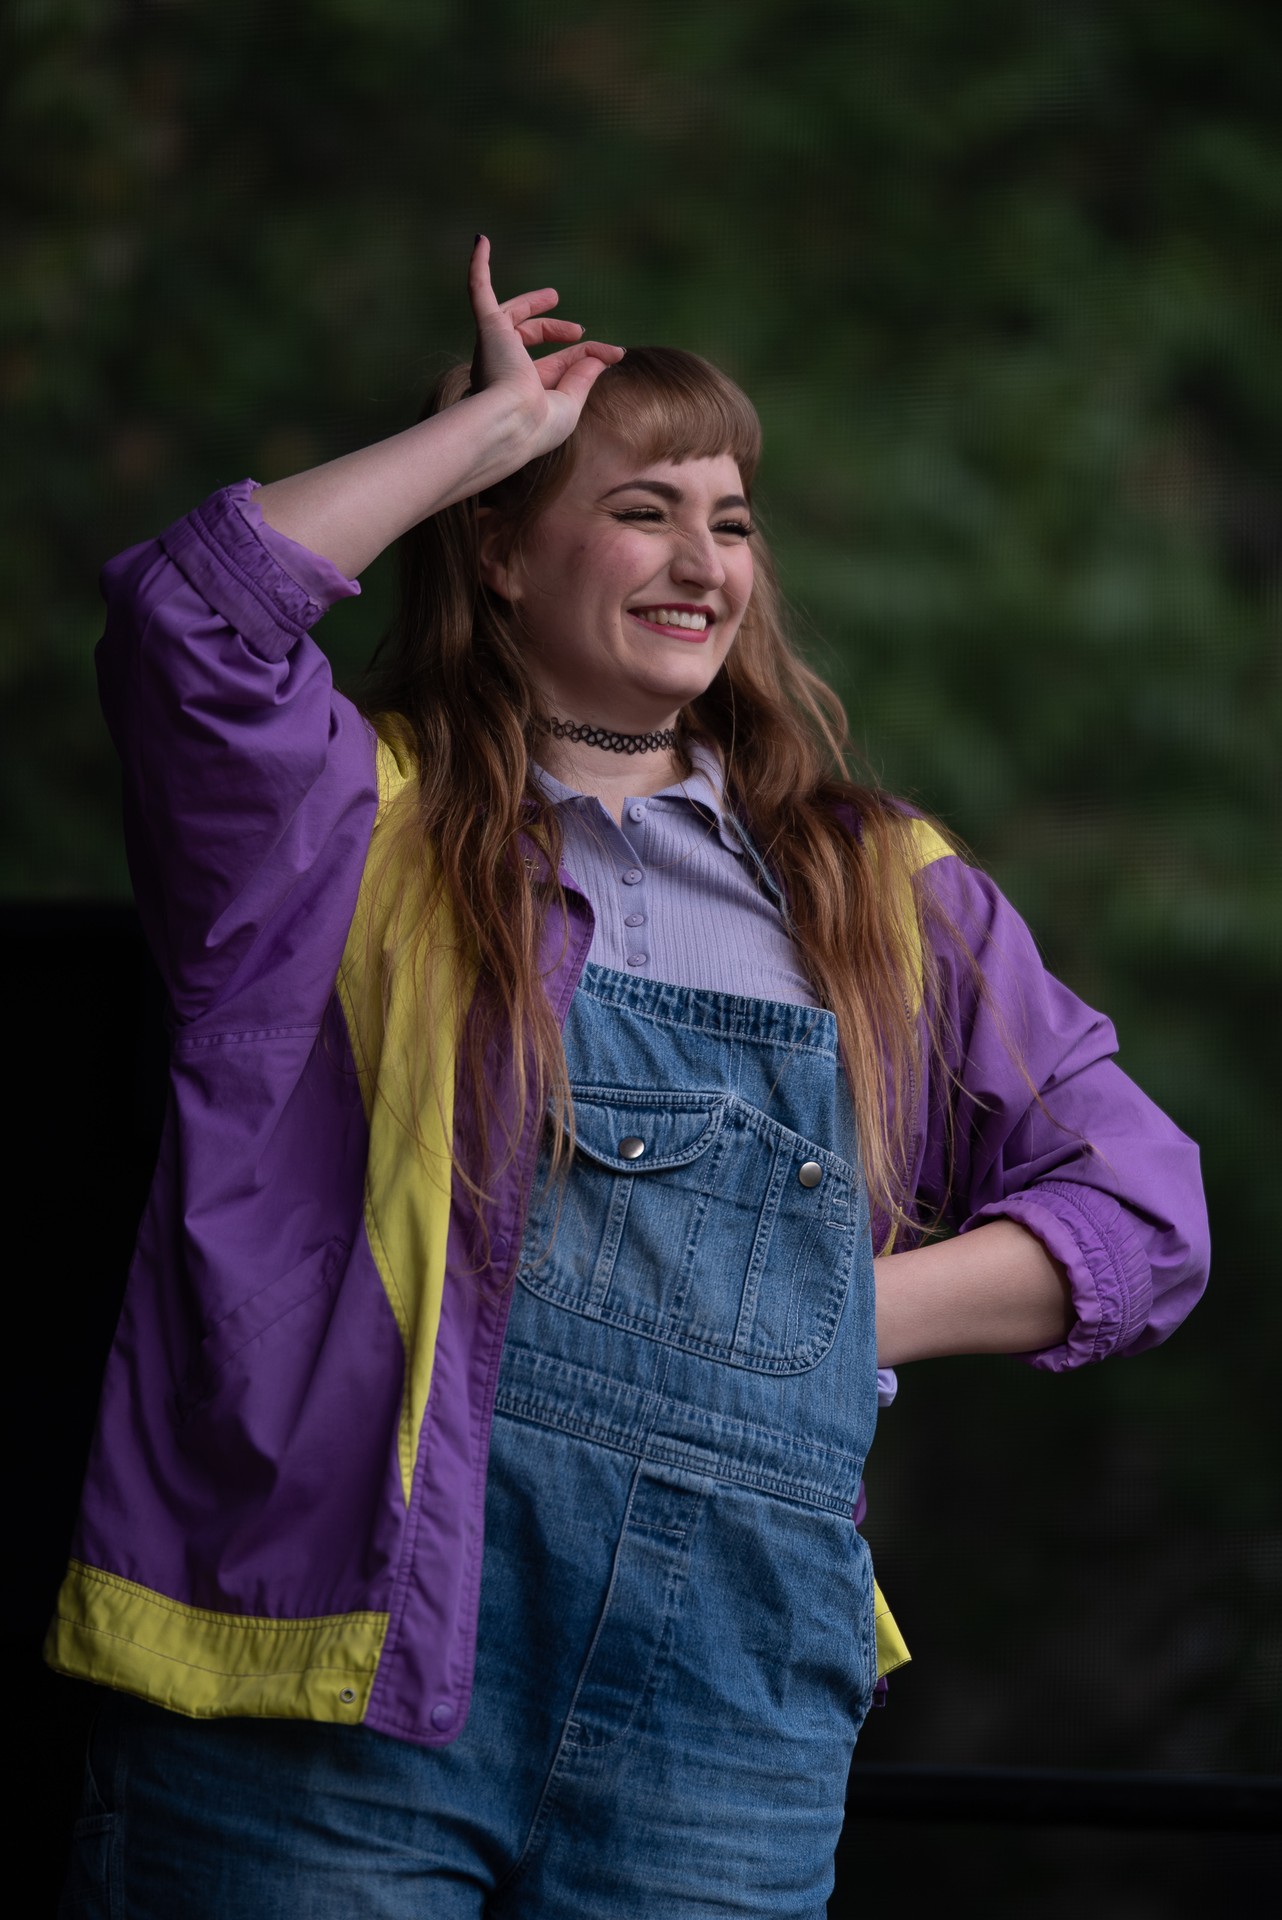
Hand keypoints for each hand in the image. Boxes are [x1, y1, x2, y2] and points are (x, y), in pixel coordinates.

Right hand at [468, 235, 623, 458]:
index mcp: (522, 389)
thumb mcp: (570, 402)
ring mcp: (492, 346)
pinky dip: (479, 266)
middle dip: (554, 330)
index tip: (617, 353)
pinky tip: (480, 241)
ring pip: (512, 316)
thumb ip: (584, 376)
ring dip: (532, 305)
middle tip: (579, 331)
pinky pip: (478, 290)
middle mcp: (502, 368)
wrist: (511, 423)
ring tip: (554, 297)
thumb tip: (605, 355)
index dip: (589, 354)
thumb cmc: (537, 425)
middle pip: (528, 337)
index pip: (558, 362)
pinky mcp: (487, 328)